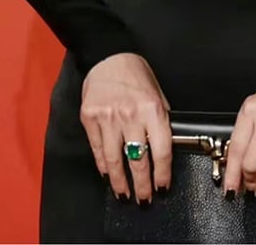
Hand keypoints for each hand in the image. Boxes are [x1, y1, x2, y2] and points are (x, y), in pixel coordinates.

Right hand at [80, 52, 171, 202]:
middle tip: (145, 198)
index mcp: (152, 109)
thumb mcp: (157, 93)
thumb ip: (160, 120)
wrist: (108, 56)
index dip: (162, 173)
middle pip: (138, 160)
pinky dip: (103, 165)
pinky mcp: (90, 118)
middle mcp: (130, 115)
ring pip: (115, 160)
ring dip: (121, 182)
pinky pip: (97, 149)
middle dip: (143, 185)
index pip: (161, 150)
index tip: (163, 185)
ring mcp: (108, 118)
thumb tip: (165, 148)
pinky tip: (108, 174)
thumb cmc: (136, 74)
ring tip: (125, 194)